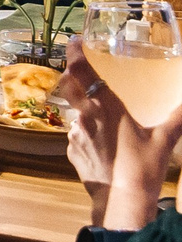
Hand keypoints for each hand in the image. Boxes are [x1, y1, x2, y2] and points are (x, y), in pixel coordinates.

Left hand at [60, 47, 181, 228]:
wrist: (122, 201)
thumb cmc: (143, 167)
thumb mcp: (164, 139)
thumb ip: (178, 117)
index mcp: (104, 107)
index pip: (82, 71)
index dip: (74, 53)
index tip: (74, 40)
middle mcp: (83, 117)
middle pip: (69, 86)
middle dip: (73, 75)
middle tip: (84, 71)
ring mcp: (74, 134)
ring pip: (74, 112)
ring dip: (84, 109)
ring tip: (105, 119)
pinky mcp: (71, 151)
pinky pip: (76, 134)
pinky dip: (86, 132)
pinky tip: (104, 143)